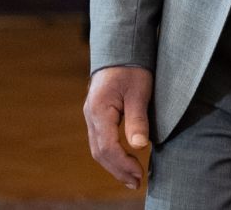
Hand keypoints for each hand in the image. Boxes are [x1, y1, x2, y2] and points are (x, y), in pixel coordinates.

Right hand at [84, 65, 152, 189]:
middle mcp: (91, 116)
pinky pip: (100, 141)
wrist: (121, 49)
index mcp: (99, 110)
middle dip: (118, 170)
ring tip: (131, 178)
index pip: (107, 146)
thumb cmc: (132, 67)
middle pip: (100, 152)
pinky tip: (123, 161)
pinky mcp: (97, 115)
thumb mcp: (139, 91)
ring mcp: (92, 116)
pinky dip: (111, 155)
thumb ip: (137, 119)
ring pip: (98, 149)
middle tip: (136, 183)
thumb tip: (139, 146)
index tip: (139, 173)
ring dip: (114, 165)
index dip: (123, 164)